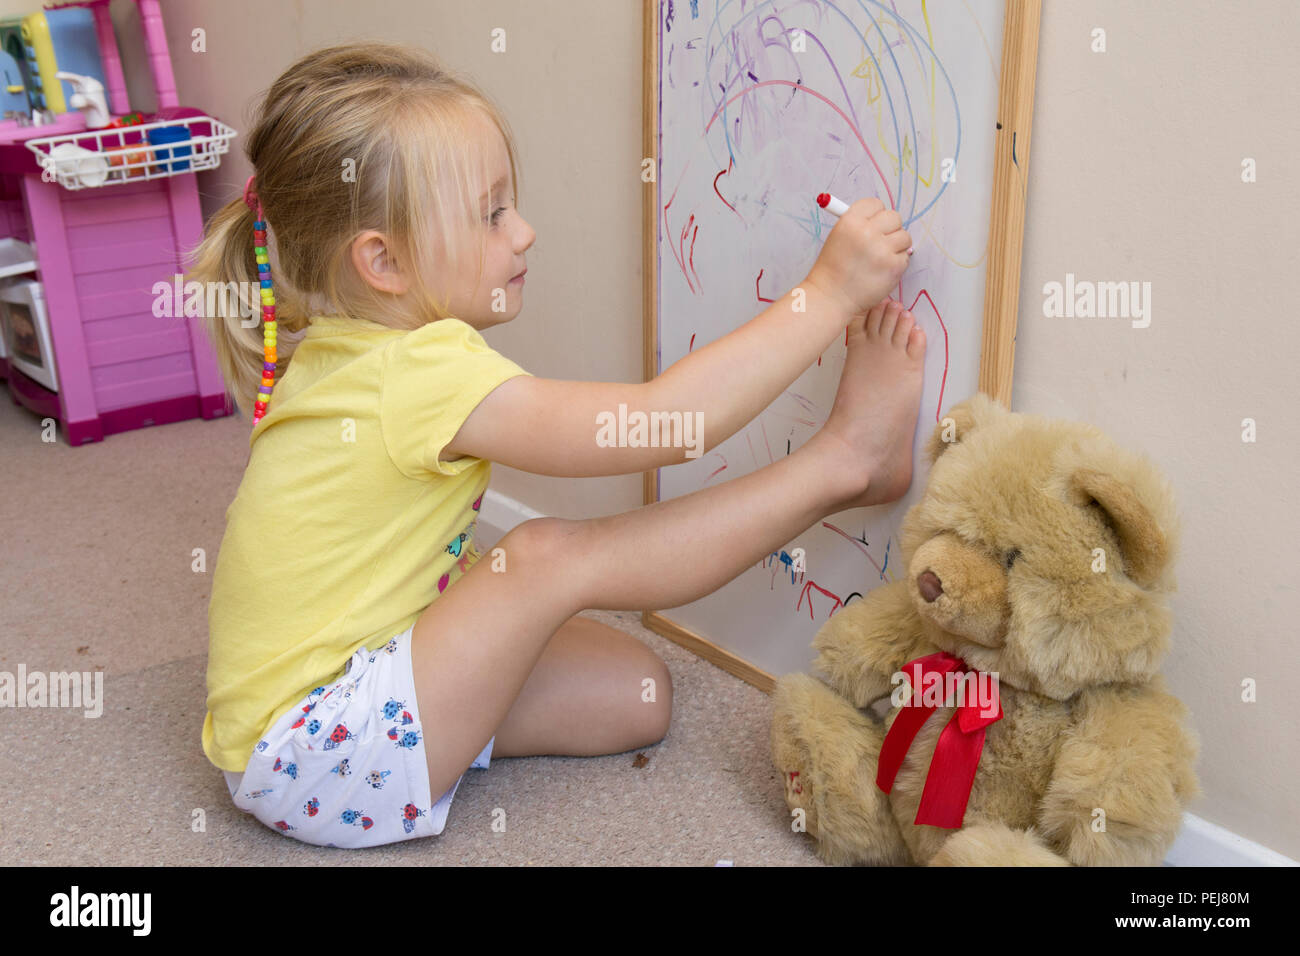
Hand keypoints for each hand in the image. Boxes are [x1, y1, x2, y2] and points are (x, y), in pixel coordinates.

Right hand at [804, 198, 911, 320]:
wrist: (831, 297)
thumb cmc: (833, 269)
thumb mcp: (838, 237)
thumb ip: (858, 223)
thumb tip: (881, 216)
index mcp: (850, 221)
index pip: (875, 204)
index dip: (875, 215)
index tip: (873, 226)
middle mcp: (867, 232)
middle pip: (894, 217)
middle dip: (890, 229)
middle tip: (880, 242)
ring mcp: (882, 250)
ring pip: (904, 236)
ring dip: (896, 246)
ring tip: (880, 258)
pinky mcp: (893, 266)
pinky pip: (905, 256)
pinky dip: (897, 263)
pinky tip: (882, 270)